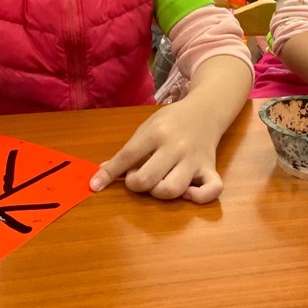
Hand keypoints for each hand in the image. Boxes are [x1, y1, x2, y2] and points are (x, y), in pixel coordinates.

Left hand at [89, 98, 225, 203]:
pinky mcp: (211, 168)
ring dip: (160, 193)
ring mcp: (195, 159)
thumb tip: (101, 172)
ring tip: (160, 183)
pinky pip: (212, 190)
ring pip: (174, 189)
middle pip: (148, 178)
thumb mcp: (147, 128)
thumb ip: (128, 152)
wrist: (206, 109)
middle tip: (140, 177)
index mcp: (157, 133)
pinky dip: (198, 197)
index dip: (109, 173)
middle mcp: (176, 146)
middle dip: (137, 184)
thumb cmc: (172, 121)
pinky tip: (188, 193)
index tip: (95, 186)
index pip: (128, 156)